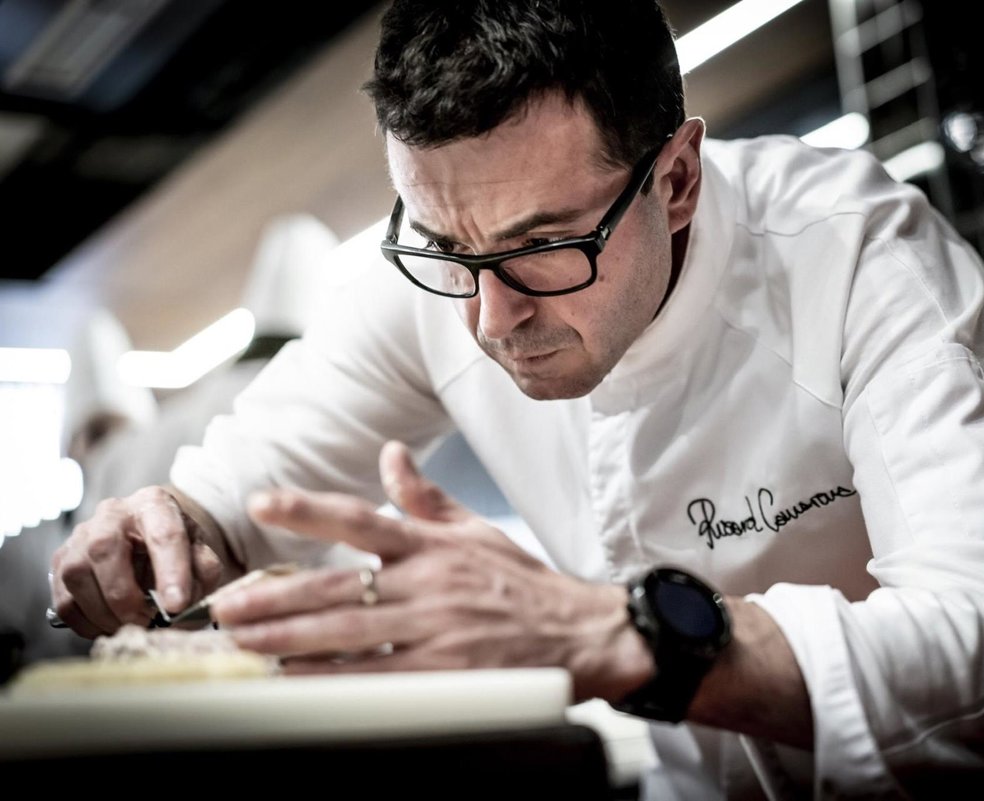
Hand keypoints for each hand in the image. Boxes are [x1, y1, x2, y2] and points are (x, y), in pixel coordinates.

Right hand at [50, 486, 222, 636]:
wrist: (147, 538)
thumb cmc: (175, 547)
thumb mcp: (200, 552)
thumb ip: (203, 572)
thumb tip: (186, 603)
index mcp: (154, 504)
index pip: (164, 534)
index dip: (171, 572)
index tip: (177, 606)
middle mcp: (112, 513)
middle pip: (104, 550)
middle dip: (124, 596)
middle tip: (146, 621)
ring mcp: (80, 536)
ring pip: (77, 576)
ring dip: (104, 613)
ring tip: (131, 625)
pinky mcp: (61, 561)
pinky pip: (64, 599)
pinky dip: (86, 623)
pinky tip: (110, 626)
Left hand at [211, 441, 652, 701]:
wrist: (584, 634)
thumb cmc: (524, 584)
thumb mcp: (476, 532)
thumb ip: (425, 498)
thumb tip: (390, 455)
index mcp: (434, 545)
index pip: (363, 519)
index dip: (310, 510)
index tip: (263, 502)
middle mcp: (431, 583)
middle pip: (340, 587)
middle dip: (277, 598)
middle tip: (228, 608)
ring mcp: (438, 630)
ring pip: (349, 634)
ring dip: (290, 639)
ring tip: (245, 642)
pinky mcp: (448, 674)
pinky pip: (377, 676)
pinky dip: (332, 677)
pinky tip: (296, 677)